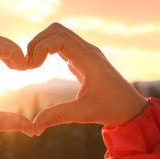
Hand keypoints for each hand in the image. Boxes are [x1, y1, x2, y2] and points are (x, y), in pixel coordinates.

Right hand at [28, 23, 147, 134]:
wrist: (131, 108)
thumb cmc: (112, 109)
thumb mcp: (83, 113)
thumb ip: (57, 117)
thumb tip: (33, 128)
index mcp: (89, 60)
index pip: (60, 38)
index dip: (40, 48)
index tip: (31, 68)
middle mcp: (88, 51)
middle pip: (57, 30)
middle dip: (37, 42)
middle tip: (28, 64)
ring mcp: (87, 53)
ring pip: (60, 34)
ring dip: (42, 44)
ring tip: (32, 64)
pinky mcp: (84, 59)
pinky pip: (64, 45)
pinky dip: (49, 49)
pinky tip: (42, 65)